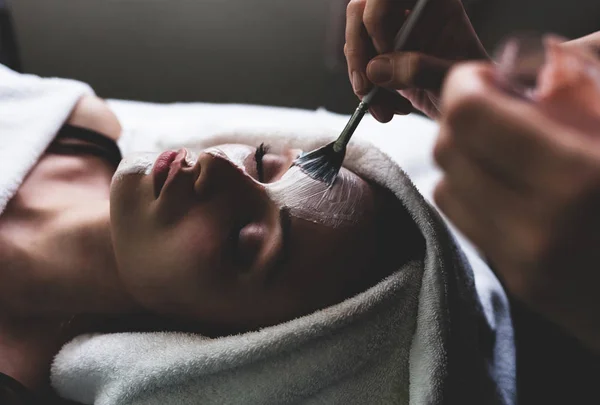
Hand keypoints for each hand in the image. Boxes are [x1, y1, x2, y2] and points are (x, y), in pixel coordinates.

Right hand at [345, 0, 486, 120]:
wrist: (470, 107)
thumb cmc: (473, 87)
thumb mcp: (453, 78)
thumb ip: (420, 69)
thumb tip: (375, 69)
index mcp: (431, 3)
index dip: (377, 17)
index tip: (386, 51)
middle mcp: (408, 12)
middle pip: (360, 13)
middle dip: (358, 52)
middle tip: (367, 87)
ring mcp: (393, 36)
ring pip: (355, 45)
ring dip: (362, 81)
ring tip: (387, 109)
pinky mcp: (383, 60)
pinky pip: (360, 70)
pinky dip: (368, 94)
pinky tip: (389, 109)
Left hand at [433, 62, 599, 352]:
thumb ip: (586, 92)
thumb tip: (539, 62)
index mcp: (576, 178)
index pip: (467, 115)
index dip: (464, 83)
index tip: (484, 75)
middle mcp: (536, 226)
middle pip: (446, 150)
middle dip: (461, 117)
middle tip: (495, 107)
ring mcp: (522, 262)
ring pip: (444, 188)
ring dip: (462, 158)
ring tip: (502, 147)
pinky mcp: (519, 284)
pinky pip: (465, 223)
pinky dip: (472, 193)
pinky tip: (508, 184)